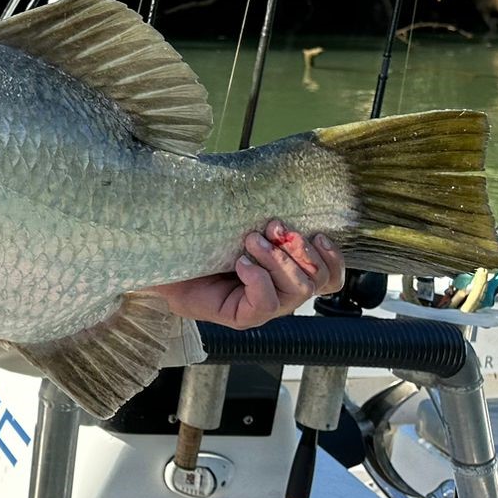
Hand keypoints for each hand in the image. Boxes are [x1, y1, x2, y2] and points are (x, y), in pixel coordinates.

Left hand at [153, 221, 343, 328]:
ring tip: (250, 241)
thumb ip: (259, 211)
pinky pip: (265, 304)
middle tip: (270, 227)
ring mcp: (262, 307)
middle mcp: (280, 292)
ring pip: (296, 291)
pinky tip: (241, 264)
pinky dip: (258, 280)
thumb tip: (268, 180)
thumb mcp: (236, 223)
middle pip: (316, 280)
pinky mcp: (242, 317)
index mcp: (287, 273)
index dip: (333, 258)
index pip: (329, 277)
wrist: (164, 261)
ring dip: (277, 260)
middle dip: (298, 249)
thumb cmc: (201, 242)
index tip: (317, 233)